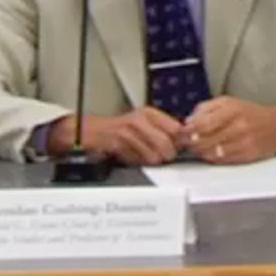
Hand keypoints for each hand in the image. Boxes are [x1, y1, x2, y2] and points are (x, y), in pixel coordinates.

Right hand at [58, 108, 184, 166]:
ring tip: (146, 156)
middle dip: (168, 154)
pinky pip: (137, 160)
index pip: (176, 128)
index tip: (182, 146)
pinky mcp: (117, 144)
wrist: (89, 130)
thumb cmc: (120, 129)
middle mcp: (139, 119)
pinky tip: (133, 156)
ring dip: (152, 160)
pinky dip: (138, 162)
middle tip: (166, 156)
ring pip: (153, 155)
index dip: (181, 140)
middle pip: (166, 143)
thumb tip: (186, 140)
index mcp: (149, 113)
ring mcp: (127, 132)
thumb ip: (164, 130)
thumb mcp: (144, 123)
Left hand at [181, 98, 275, 163]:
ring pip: (212, 152)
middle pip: (205, 140)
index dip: (188, 130)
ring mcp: (244, 142)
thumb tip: (189, 120)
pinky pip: (223, 160)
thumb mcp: (229, 101)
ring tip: (196, 149)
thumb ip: (207, 108)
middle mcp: (239, 126)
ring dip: (200, 152)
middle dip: (191, 143)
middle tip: (185, 143)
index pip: (202, 123)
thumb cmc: (252, 113)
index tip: (181, 132)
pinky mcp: (248, 155)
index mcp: (233, 110)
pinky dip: (212, 158)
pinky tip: (209, 153)